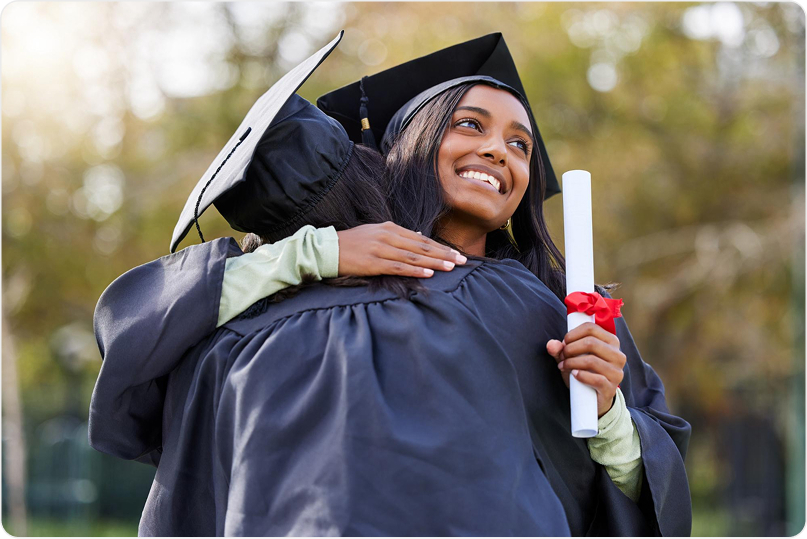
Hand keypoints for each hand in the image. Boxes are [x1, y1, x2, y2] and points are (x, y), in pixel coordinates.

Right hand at [336, 222, 466, 277]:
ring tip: (451, 267)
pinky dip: (415, 270)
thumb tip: (418, 236)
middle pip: (422, 246)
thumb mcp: (376, 233)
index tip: (456, 254)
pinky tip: (429, 273)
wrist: (327, 249)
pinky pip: (398, 267)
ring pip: (414, 256)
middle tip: (462, 261)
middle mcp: (388, 236)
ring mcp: (381, 249)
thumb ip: (397, 235)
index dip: (441, 247)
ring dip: (434, 262)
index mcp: (390, 228)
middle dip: (444, 254)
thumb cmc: (352, 243)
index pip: (422, 239)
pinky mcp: (373, 262)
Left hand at [546, 322, 625, 417]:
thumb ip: (560, 349)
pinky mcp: (611, 388)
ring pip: (591, 360)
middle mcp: (618, 355)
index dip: (572, 334)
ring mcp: (616, 372)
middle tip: (561, 357)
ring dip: (572, 363)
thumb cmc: (583, 372)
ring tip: (563, 366)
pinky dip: (581, 376)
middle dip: (570, 349)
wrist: (592, 399)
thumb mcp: (571, 357)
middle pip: (590, 342)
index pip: (591, 328)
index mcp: (611, 342)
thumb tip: (551, 344)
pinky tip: (573, 375)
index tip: (563, 344)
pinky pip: (596, 379)